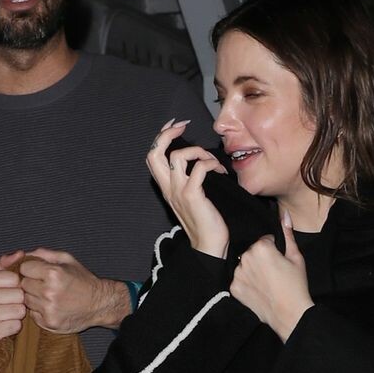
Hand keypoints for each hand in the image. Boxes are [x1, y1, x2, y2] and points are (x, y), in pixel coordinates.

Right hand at [0, 250, 25, 348]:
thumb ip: (3, 265)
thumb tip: (21, 254)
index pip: (14, 278)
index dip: (16, 284)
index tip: (9, 289)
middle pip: (19, 295)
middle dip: (18, 300)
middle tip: (8, 303)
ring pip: (20, 311)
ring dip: (17, 314)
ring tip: (6, 313)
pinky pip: (16, 326)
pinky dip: (14, 326)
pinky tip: (4, 324)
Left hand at [19, 248, 124, 331]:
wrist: (99, 304)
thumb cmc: (83, 281)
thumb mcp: (68, 260)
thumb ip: (44, 254)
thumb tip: (23, 254)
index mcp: (53, 273)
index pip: (24, 269)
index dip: (30, 269)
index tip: (38, 272)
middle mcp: (49, 292)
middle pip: (23, 285)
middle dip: (31, 283)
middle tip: (44, 285)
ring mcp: (48, 309)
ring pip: (26, 300)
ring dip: (34, 298)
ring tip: (49, 296)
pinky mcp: (49, 323)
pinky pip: (33, 314)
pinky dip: (39, 311)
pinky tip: (52, 307)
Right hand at [147, 120, 228, 257]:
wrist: (208, 246)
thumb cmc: (205, 222)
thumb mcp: (192, 197)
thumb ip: (190, 179)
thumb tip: (200, 160)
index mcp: (166, 188)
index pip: (152, 157)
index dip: (161, 137)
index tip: (175, 127)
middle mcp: (168, 188)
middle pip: (154, 154)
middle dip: (167, 134)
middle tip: (182, 127)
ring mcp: (178, 192)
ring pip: (177, 156)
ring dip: (198, 151)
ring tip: (211, 160)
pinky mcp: (192, 195)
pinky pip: (199, 168)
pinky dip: (211, 163)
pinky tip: (221, 171)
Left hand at [230, 215, 311, 341]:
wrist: (289, 313)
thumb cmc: (296, 285)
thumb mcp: (296, 257)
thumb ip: (288, 234)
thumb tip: (285, 215)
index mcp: (261, 247)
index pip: (265, 240)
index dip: (274, 250)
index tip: (280, 262)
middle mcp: (245, 258)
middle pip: (252, 251)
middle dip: (261, 258)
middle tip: (274, 273)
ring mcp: (238, 274)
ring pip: (244, 264)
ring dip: (253, 270)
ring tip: (267, 282)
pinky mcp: (234, 288)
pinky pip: (239, 279)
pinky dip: (246, 283)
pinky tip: (258, 289)